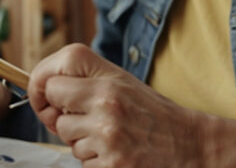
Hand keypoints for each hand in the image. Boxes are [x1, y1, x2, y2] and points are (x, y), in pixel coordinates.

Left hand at [29, 43, 203, 166]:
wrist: (192, 144)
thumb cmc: (153, 113)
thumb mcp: (122, 82)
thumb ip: (85, 80)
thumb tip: (44, 92)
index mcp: (107, 79)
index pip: (51, 77)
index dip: (43, 87)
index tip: (46, 95)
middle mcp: (105, 104)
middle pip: (53, 108)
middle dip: (60, 114)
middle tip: (83, 118)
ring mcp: (107, 136)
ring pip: (67, 138)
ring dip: (81, 140)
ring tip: (110, 135)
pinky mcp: (111, 165)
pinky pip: (82, 162)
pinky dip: (95, 160)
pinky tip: (117, 152)